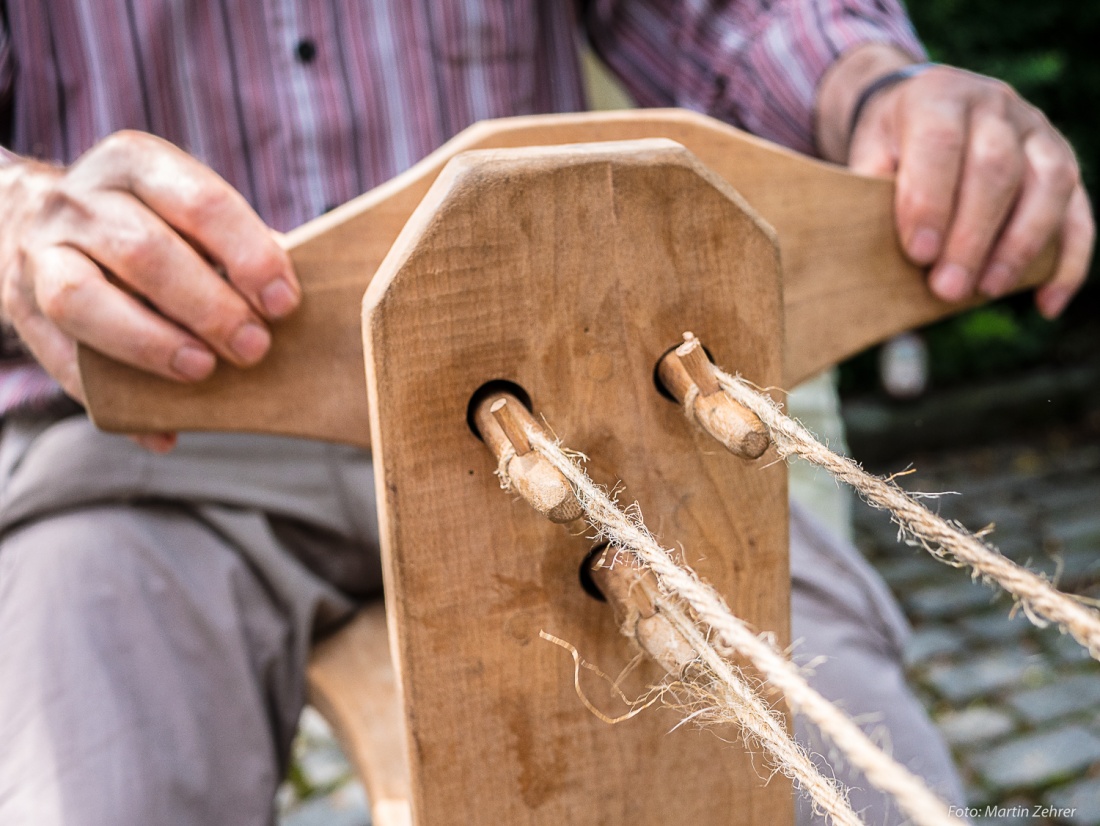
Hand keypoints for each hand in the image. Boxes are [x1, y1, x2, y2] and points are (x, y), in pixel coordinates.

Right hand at [0, 130, 299, 406]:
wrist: (30, 218)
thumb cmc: (145, 222)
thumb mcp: (184, 208)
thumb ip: (237, 245)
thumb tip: (287, 299)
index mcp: (136, 164)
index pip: (200, 203)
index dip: (248, 255)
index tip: (283, 303)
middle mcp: (80, 201)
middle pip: (146, 253)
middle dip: (209, 307)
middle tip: (254, 347)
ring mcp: (40, 253)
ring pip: (83, 299)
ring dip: (150, 344)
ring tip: (201, 371)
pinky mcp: (19, 307)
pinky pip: (60, 357)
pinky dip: (111, 398)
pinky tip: (159, 427)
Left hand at [817, 46, 1092, 318]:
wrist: (922, 107)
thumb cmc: (889, 144)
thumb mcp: (866, 153)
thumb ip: (869, 191)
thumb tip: (872, 254)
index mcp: (938, 96)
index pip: (941, 145)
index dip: (931, 202)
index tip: (919, 254)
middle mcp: (995, 104)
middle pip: (997, 168)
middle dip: (972, 236)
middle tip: (947, 288)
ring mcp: (1037, 130)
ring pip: (1050, 183)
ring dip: (1020, 245)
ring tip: (986, 291)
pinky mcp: (1063, 160)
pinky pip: (1080, 210)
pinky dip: (1068, 260)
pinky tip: (1045, 302)